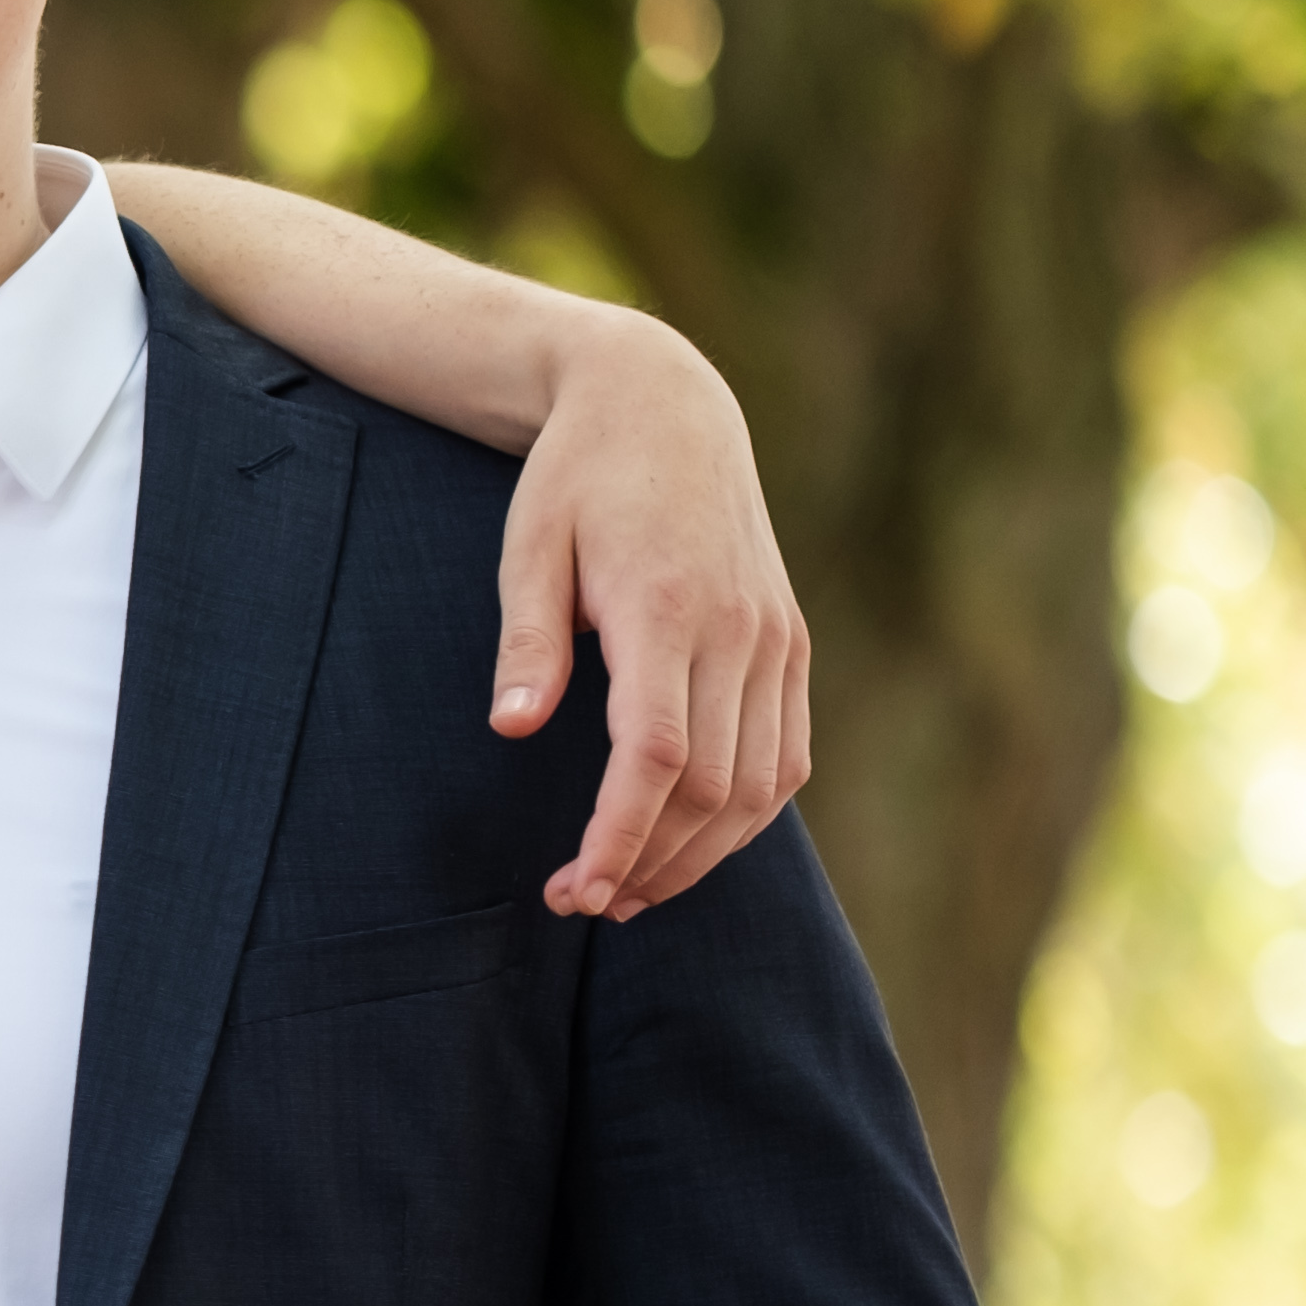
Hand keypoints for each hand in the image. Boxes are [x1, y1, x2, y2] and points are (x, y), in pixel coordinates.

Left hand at [490, 317, 807, 922]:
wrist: (664, 404)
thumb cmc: (576, 478)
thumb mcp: (529, 546)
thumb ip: (528, 642)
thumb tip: (513, 729)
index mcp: (668, 609)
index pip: (658, 758)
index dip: (621, 836)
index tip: (577, 889)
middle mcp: (740, 631)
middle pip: (713, 789)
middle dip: (649, 861)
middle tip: (578, 901)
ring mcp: (777, 639)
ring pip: (761, 785)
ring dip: (700, 854)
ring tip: (629, 891)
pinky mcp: (791, 642)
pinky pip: (788, 755)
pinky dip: (747, 813)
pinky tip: (690, 842)